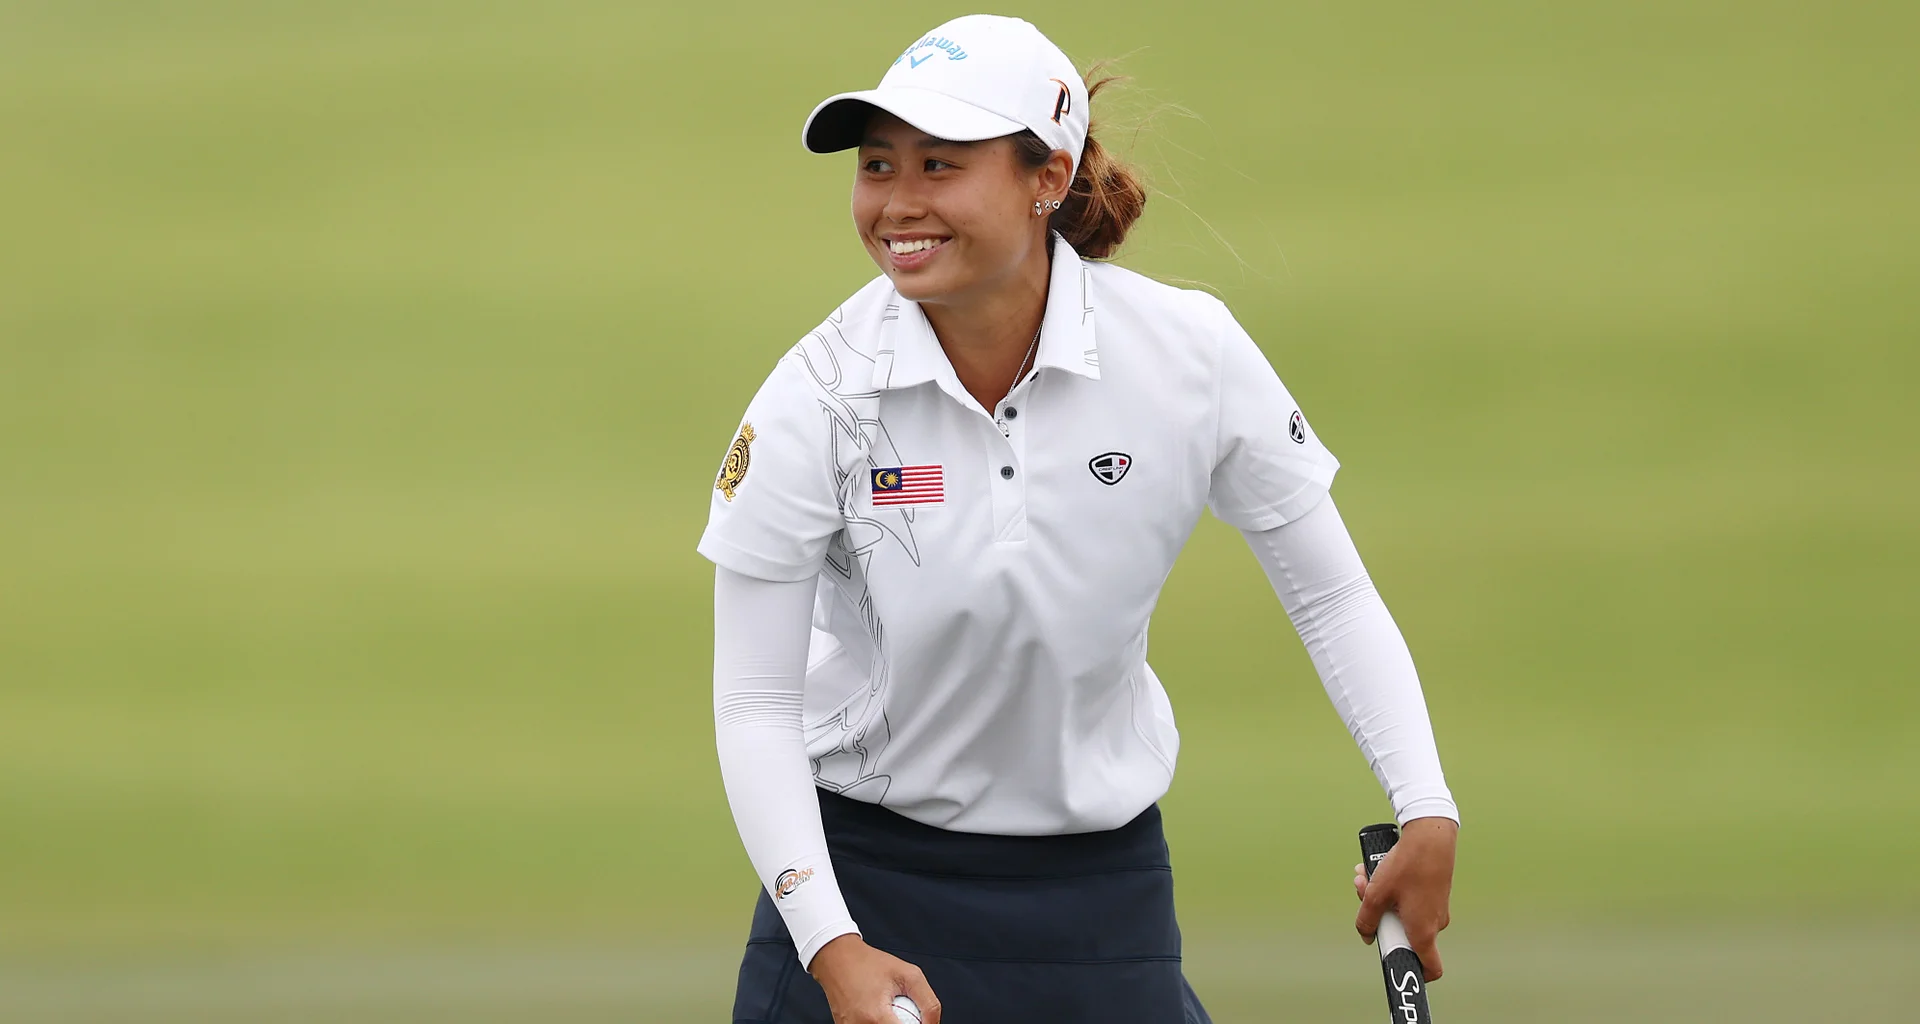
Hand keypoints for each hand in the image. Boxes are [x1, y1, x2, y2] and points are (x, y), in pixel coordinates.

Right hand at [809, 934, 941, 1023]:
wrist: (837, 959)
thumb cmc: (870, 963)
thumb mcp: (909, 975)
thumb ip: (929, 1004)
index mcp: (876, 1017)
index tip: (920, 1021)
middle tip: (904, 1011)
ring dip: (890, 1023)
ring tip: (890, 1010)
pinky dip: (877, 1023)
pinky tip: (878, 1011)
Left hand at [1351, 816, 1455, 980]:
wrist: (1431, 835)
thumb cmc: (1406, 866)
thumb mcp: (1376, 894)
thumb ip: (1366, 919)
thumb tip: (1366, 935)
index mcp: (1423, 931)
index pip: (1430, 969)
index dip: (1411, 970)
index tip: (1392, 960)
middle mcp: (1434, 923)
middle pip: (1402, 933)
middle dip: (1379, 917)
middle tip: (1364, 894)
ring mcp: (1436, 907)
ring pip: (1403, 911)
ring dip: (1381, 897)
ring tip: (1366, 874)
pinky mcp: (1434, 891)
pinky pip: (1410, 897)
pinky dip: (1393, 888)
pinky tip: (1378, 868)